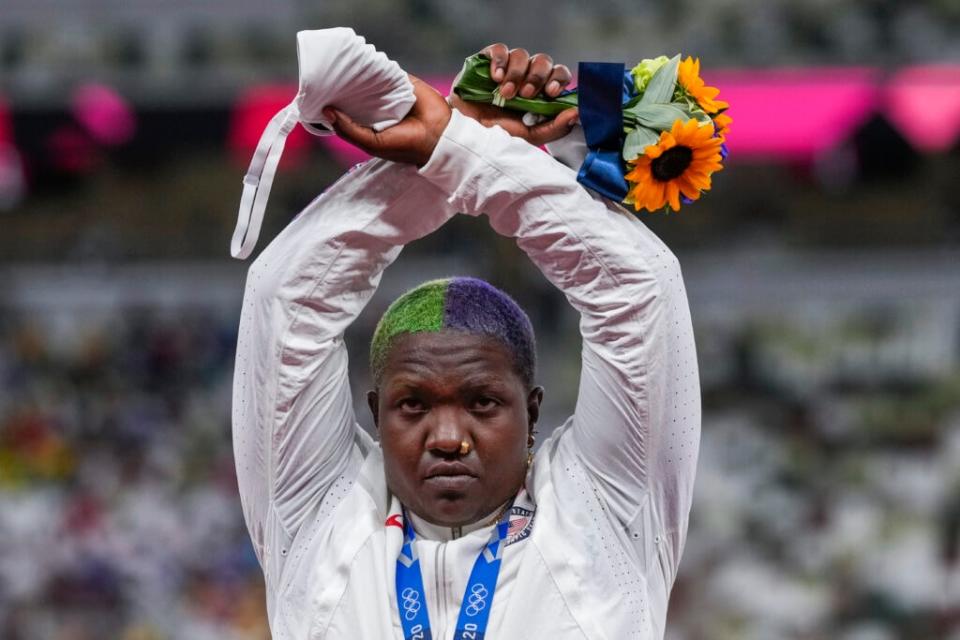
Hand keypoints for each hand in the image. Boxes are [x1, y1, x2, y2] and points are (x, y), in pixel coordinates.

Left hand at [324, 76, 450, 166]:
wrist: (438, 136)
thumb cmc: (404, 145)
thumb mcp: (372, 143)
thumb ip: (349, 130)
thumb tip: (327, 111)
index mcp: (369, 124)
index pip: (347, 111)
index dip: (333, 104)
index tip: (318, 95)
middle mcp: (377, 108)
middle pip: (355, 94)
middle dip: (342, 88)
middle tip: (325, 79)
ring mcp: (389, 94)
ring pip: (368, 81)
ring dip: (357, 76)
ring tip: (339, 69)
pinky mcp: (402, 82)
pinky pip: (386, 72)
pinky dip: (375, 68)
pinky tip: (361, 65)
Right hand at [449, 43, 578, 144]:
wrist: (463, 134)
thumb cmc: (495, 136)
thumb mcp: (527, 137)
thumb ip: (553, 128)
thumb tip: (576, 113)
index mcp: (539, 91)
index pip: (558, 74)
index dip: (558, 79)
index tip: (551, 93)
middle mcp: (524, 76)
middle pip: (543, 61)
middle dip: (536, 77)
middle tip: (526, 95)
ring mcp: (505, 67)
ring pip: (522, 54)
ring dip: (516, 74)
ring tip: (505, 93)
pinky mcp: (486, 60)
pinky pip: (499, 49)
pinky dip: (500, 61)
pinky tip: (495, 78)